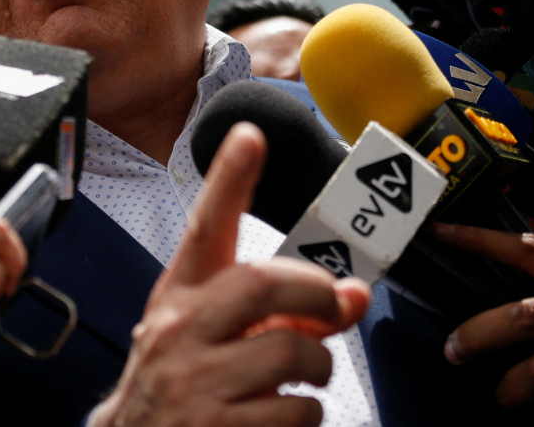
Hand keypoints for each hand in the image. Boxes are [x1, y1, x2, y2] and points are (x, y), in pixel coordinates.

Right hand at [90, 122, 370, 426]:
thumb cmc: (185, 382)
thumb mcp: (219, 335)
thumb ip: (284, 310)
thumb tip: (353, 295)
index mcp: (180, 297)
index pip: (205, 228)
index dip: (229, 180)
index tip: (249, 135)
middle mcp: (180, 332)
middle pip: (264, 283)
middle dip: (315, 293)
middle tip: (329, 310)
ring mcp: (194, 384)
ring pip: (292, 351)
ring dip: (318, 366)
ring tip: (300, 378)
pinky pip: (296, 411)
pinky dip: (306, 413)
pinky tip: (279, 414)